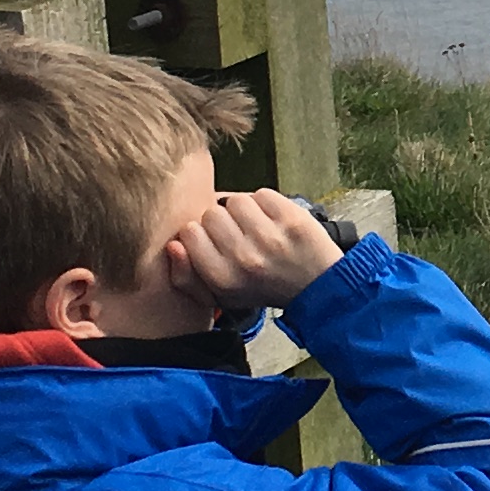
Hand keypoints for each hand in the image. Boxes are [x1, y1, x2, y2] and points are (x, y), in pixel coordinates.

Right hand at [171, 189, 344, 311]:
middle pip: (211, 214)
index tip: (213, 242)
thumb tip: (173, 245)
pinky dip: (265, 203)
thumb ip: (185, 277)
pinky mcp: (291, 218)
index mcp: (223, 278)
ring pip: (235, 200)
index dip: (199, 233)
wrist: (316, 285)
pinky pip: (262, 194)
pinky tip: (272, 221)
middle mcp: (244, 258)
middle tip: (238, 236)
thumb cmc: (263, 288)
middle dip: (221, 221)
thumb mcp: (219, 296)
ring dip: (243, 210)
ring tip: (255, 227)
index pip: (189, 233)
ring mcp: (269, 237)